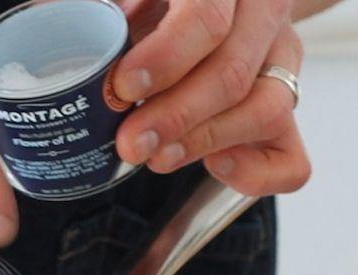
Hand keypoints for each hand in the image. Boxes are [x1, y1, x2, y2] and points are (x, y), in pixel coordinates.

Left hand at [112, 0, 310, 195]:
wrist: (215, 3)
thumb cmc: (159, 2)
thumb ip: (109, 14)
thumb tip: (66, 35)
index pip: (208, 17)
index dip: (166, 58)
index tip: (122, 88)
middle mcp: (264, 17)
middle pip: (233, 73)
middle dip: (175, 117)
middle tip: (129, 144)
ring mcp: (282, 64)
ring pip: (268, 111)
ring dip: (204, 143)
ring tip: (155, 158)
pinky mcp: (285, 112)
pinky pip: (291, 162)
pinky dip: (253, 174)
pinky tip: (213, 166)